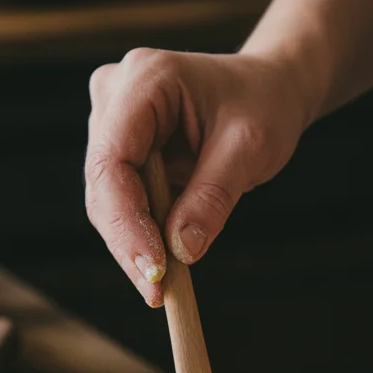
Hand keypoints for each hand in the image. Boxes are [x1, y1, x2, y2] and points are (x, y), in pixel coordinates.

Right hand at [85, 49, 312, 305]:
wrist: (269, 89)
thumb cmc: (264, 105)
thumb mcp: (250, 148)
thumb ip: (214, 197)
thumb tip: (182, 251)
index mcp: (145, 78)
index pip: (113, 159)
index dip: (126, 220)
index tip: (154, 269)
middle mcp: (116, 93)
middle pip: (103, 183)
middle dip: (128, 242)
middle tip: (159, 293)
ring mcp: (112, 119)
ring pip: (106, 198)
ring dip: (133, 245)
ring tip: (164, 287)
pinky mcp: (119, 146)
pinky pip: (120, 201)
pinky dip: (140, 235)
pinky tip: (162, 266)